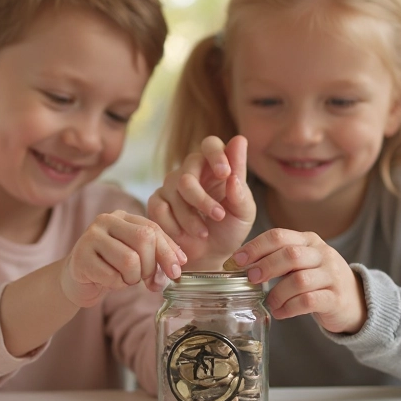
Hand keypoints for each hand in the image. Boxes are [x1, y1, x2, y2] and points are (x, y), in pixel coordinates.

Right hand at [59, 210, 187, 307]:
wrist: (78, 281)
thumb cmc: (112, 267)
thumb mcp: (138, 257)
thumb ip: (158, 256)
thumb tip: (179, 263)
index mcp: (123, 216)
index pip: (153, 229)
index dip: (168, 251)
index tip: (176, 272)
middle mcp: (105, 220)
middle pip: (144, 239)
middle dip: (151, 266)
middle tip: (145, 279)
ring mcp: (90, 237)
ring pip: (129, 260)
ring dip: (133, 278)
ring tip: (125, 279)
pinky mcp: (80, 258)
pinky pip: (112, 276)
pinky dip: (117, 285)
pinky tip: (109, 281)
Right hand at [147, 135, 255, 269]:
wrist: (210, 257)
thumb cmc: (230, 230)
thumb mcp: (243, 211)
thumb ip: (240, 181)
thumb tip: (239, 143)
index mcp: (214, 166)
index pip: (211, 144)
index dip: (216, 155)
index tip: (224, 173)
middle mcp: (191, 170)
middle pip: (188, 170)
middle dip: (202, 197)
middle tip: (218, 216)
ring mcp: (171, 185)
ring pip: (175, 191)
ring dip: (191, 217)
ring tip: (204, 233)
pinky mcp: (156, 202)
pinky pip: (160, 208)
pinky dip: (174, 225)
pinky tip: (184, 236)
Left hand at [232, 229, 366, 333]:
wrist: (355, 300)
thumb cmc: (318, 280)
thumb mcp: (301, 262)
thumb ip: (277, 259)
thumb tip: (240, 264)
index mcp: (309, 240)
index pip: (279, 236)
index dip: (255, 247)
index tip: (236, 260)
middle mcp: (322, 254)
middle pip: (290, 254)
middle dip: (266, 266)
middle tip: (251, 279)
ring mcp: (332, 276)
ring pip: (299, 280)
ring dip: (278, 293)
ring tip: (269, 303)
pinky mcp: (336, 298)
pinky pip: (308, 301)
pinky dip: (289, 308)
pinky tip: (280, 313)